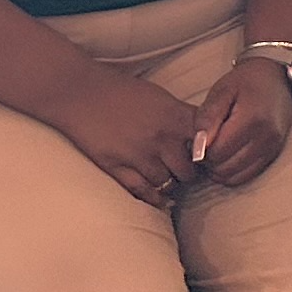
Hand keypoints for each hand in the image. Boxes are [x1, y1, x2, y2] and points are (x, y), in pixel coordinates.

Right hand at [55, 66, 202, 205]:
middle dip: (190, 172)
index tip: (208, 158)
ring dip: (170, 183)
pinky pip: (143, 191)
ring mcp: (139, 155)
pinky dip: (154, 198)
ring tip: (170, 181)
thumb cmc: (122, 91)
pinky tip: (159, 200)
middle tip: (187, 173)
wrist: (81, 92)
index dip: (211, 154)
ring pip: (167, 182)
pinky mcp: (117, 167)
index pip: (208, 144)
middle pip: (190, 170)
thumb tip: (203, 134)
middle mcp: (162, 138)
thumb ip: (182, 116)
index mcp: (175, 117)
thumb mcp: (161, 97)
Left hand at [190, 56, 291, 189]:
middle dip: (209, 161)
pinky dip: (233, 172)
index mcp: (252, 120)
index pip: (217, 152)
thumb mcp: (223, 91)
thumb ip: (208, 117)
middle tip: (207, 144)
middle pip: (225, 168)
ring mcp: (272, 148)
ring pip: (234, 176)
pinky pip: (247, 176)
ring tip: (217, 150)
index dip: (202, 149)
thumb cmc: (247, 82)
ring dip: (220, 168)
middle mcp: (266, 138)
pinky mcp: (274, 154)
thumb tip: (198, 147)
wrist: (279, 80)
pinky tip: (228, 156)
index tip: (201, 136)